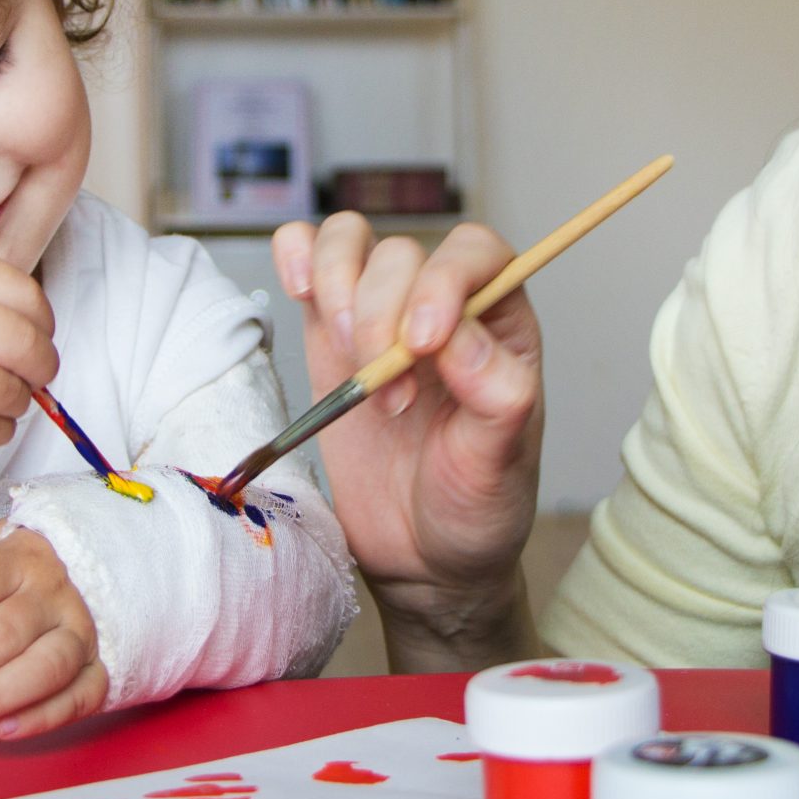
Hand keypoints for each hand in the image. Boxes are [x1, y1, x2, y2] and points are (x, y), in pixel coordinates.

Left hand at [0, 522, 107, 738]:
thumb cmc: (23, 566)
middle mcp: (54, 594)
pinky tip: (2, 729)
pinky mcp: (101, 666)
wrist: (104, 564)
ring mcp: (83, 631)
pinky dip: (43, 717)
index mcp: (21, 558)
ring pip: (44, 667)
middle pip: (2, 633)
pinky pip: (79, 696)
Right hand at [272, 215, 544, 657]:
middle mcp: (441, 301)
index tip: (420, 345)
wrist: (423, 555)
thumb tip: (461, 339)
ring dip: (338, 295)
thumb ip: (496, 396)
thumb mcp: (502, 462)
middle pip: (401, 255)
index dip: (442, 282)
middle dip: (381, 322)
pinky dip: (297, 257)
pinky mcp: (327, 330)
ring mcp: (378, 311)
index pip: (475, 253)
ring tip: (354, 373)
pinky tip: (302, 292)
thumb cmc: (476, 504)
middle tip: (393, 403)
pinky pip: (307, 256)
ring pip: (349, 243)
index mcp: (502, 319)